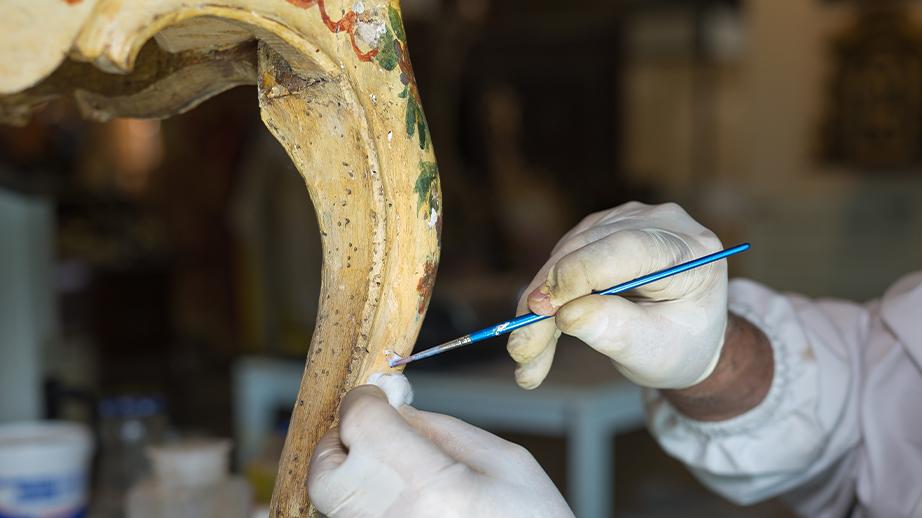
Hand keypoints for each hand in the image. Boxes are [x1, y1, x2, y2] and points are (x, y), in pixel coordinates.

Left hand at [308, 385, 572, 517]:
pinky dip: (366, 506)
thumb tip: (395, 408)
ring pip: (332, 501)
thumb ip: (442, 431)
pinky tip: (402, 501)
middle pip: (326, 468)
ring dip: (352, 476)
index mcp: (427, 486)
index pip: (360, 422)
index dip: (367, 400)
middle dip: (345, 440)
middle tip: (377, 433)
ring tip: (397, 473)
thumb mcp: (505, 464)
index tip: (380, 397)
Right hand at [507, 202, 726, 389]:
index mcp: (692, 251)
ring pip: (564, 255)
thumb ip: (617, 332)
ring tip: (527, 356)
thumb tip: (566, 315)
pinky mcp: (601, 229)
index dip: (580, 274)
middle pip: (587, 252)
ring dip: (537, 305)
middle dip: (547, 304)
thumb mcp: (655, 352)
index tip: (542, 310)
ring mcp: (628, 219)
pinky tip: (536, 334)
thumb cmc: (678, 345)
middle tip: (522, 351)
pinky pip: (559, 259)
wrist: (685, 336)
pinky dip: (543, 298)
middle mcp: (660, 223)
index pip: (628, 248)